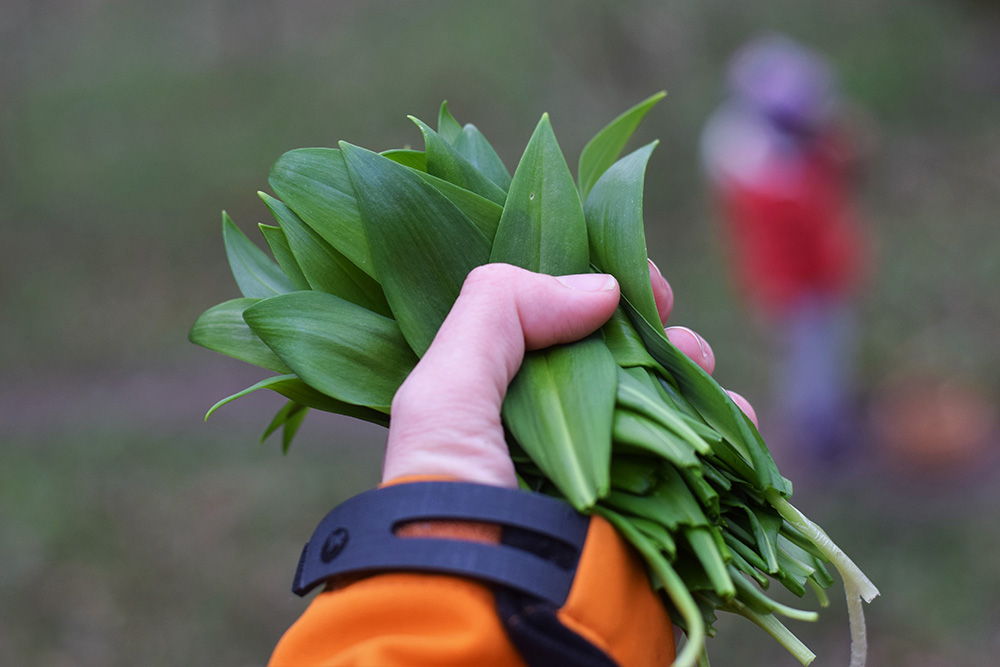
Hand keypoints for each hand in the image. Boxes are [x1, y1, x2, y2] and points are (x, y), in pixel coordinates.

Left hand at [383, 261, 755, 486]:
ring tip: (707, 381)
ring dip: (699, 381)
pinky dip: (729, 438)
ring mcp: (608, 474)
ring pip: (669, 405)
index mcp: (502, 398)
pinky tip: (737, 429)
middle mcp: (556, 432)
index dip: (604, 294)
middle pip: (625, 361)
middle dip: (662, 338)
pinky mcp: (653, 514)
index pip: (560, 326)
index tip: (644, 285)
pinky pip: (704, 464)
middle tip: (678, 341)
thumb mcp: (443, 394)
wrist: (494, 624)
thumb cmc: (454, 507)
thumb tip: (602, 288)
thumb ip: (498, 312)